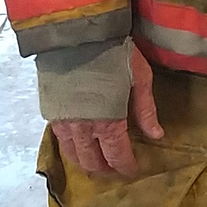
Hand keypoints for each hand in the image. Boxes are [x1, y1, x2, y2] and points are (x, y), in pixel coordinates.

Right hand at [52, 44, 163, 177]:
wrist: (77, 34)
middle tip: (114, 171)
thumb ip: (146, 110)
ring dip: (85, 163)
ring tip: (95, 163)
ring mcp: (63, 121)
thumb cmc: (113, 53)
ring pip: (72, 154)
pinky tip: (77, 145)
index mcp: (109, 122)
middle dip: (105, 170)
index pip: (117, 156)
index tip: (133, 171)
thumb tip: (156, 135)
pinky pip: (58, 139)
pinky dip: (69, 148)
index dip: (126, 167)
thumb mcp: (139, 78)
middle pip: (93, 162)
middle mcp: (83, 128)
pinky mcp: (50, 111)